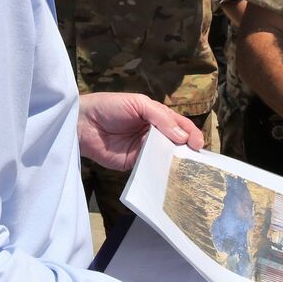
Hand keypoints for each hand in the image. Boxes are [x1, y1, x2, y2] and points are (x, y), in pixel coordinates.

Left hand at [78, 92, 203, 170]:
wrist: (83, 123)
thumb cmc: (110, 106)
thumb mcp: (138, 104)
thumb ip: (160, 118)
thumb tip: (182, 137)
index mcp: (157, 117)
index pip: (180, 125)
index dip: (191, 133)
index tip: (198, 144)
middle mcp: (154, 134)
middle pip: (177, 143)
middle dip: (188, 151)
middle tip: (197, 161)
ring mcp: (144, 150)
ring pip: (165, 158)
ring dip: (176, 164)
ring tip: (187, 172)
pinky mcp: (134, 164)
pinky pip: (150, 169)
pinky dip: (160, 173)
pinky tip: (168, 177)